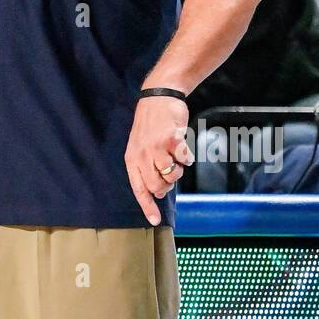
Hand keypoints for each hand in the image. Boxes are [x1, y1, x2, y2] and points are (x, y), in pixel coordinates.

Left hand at [125, 95, 192, 224]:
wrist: (158, 97)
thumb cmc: (152, 125)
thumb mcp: (141, 146)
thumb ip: (147, 168)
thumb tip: (158, 193)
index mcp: (132, 158)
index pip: (138, 188)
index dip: (147, 206)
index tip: (155, 221)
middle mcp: (141, 155)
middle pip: (157, 186)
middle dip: (167, 185)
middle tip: (170, 172)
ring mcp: (156, 147)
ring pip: (172, 175)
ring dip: (178, 170)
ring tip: (174, 156)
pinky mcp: (171, 140)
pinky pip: (184, 161)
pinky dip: (187, 157)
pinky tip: (182, 147)